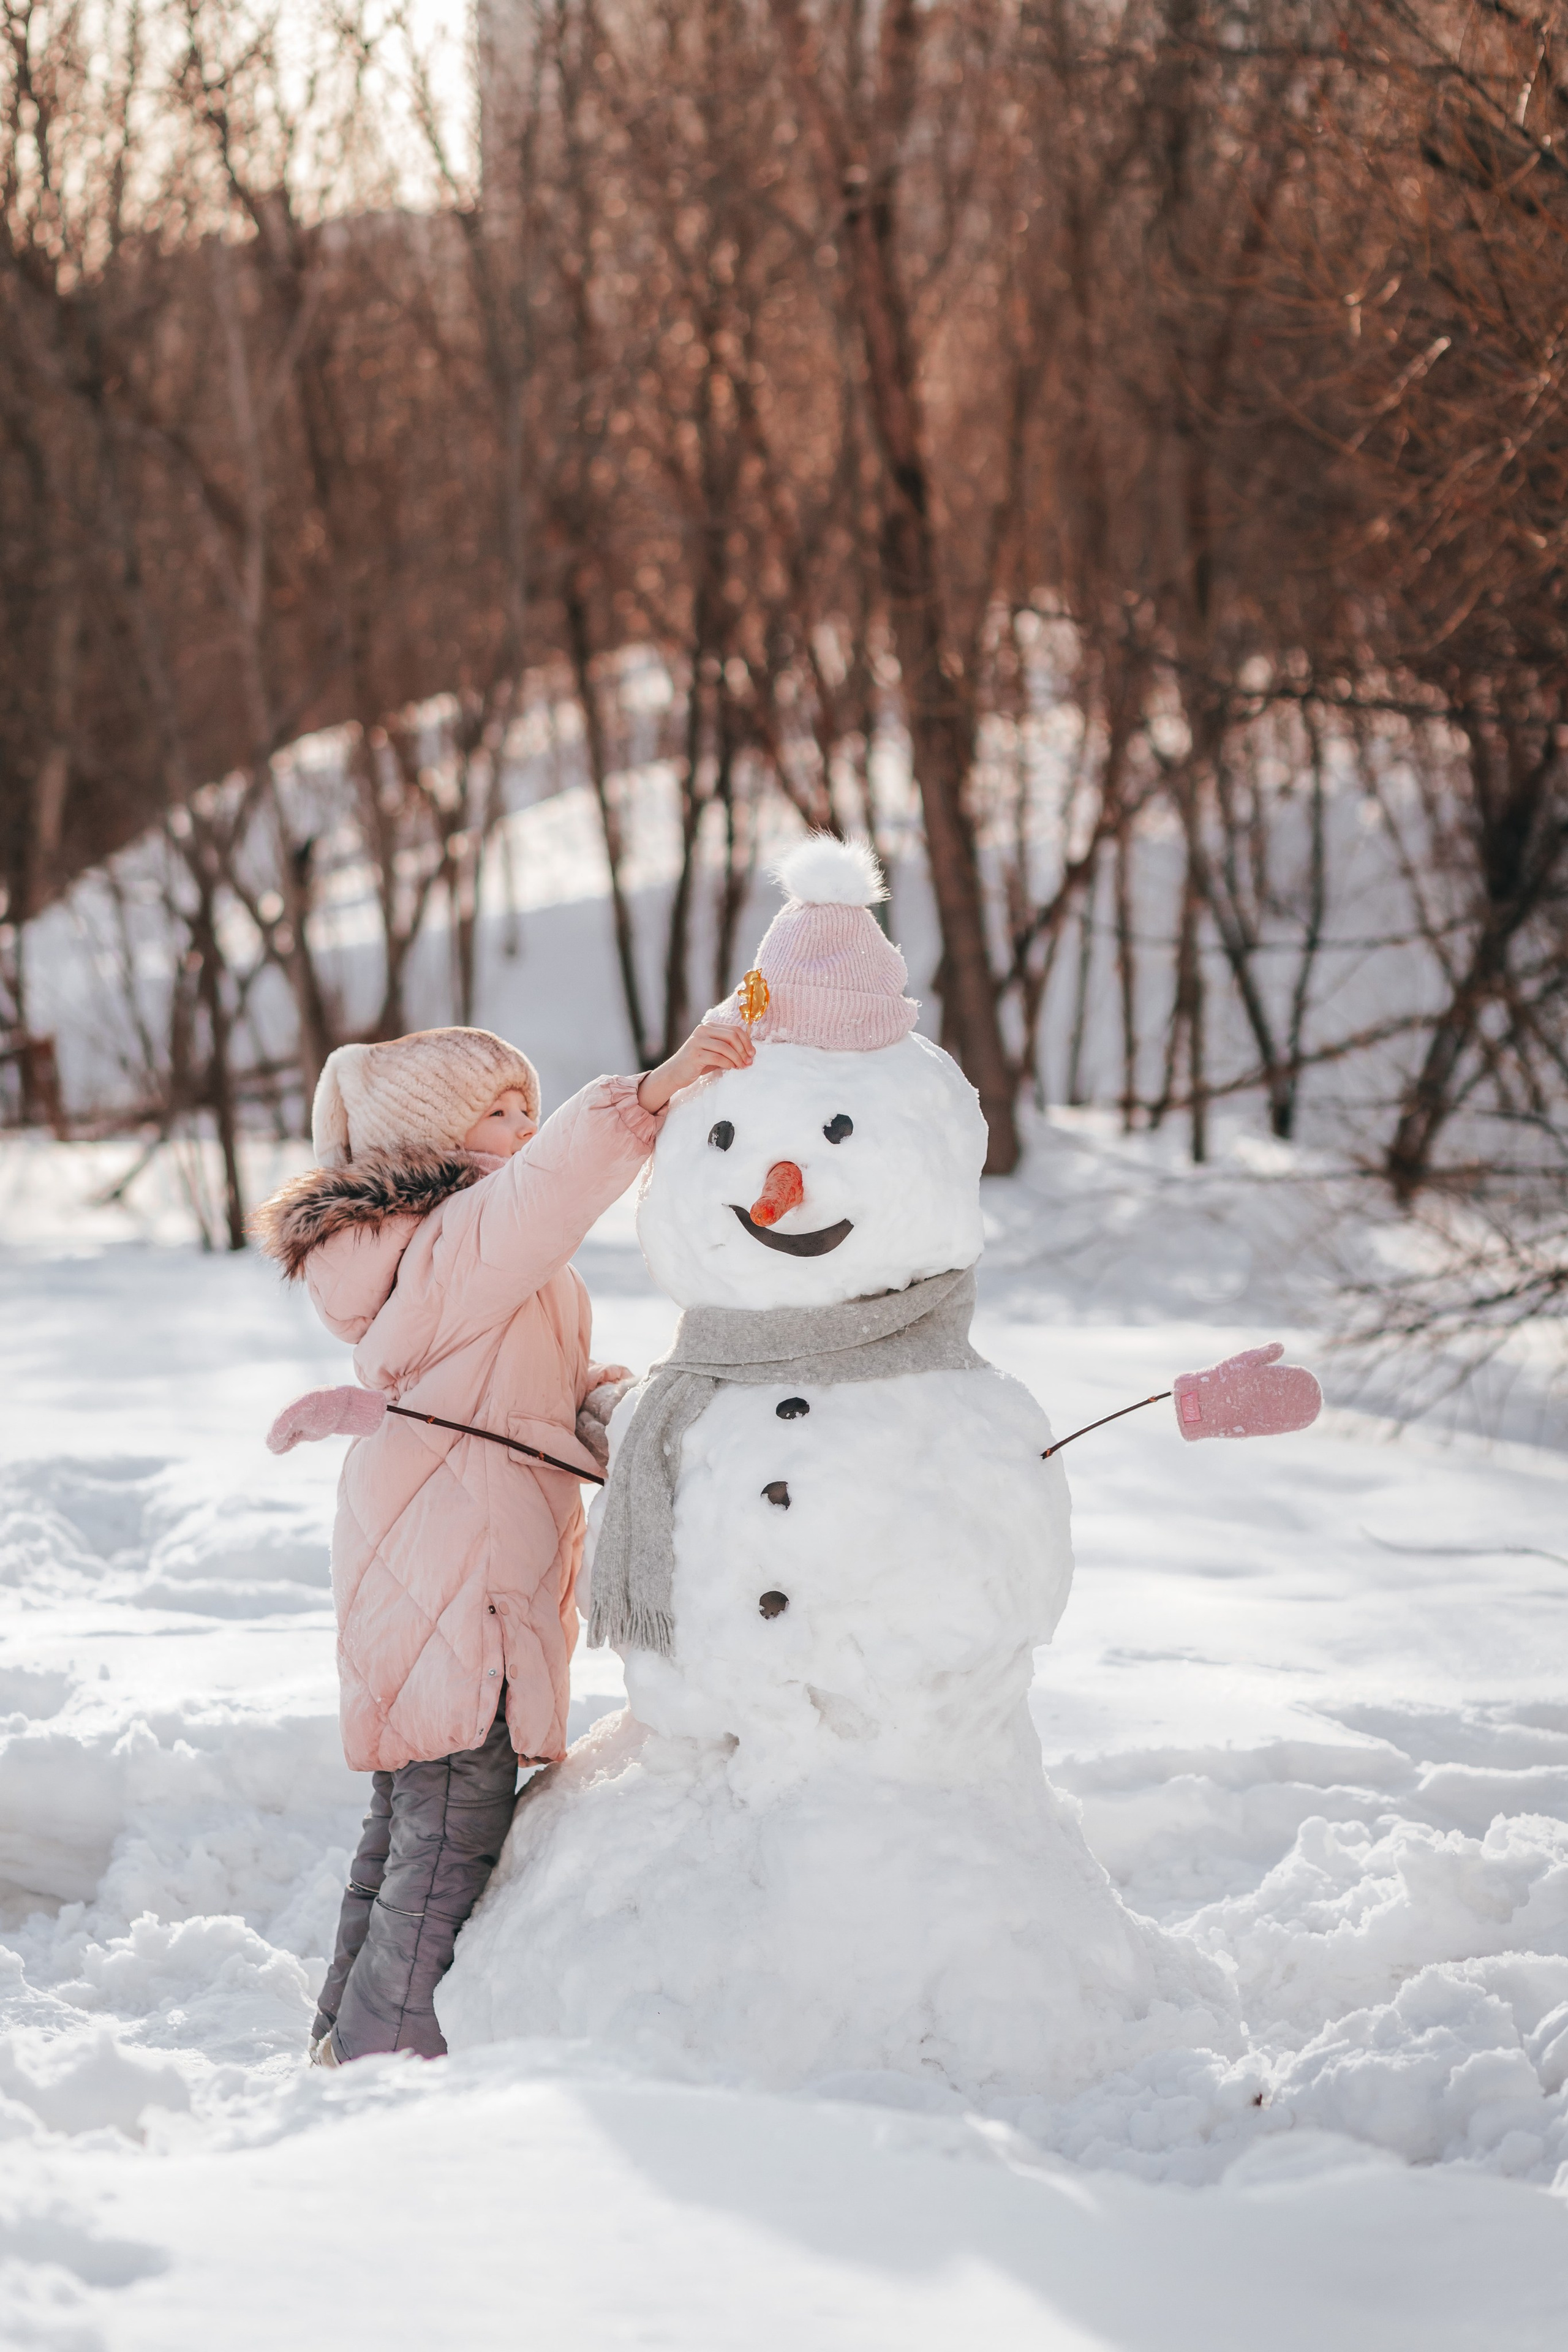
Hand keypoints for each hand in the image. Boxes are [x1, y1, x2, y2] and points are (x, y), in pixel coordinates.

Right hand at [636, 1020, 753, 1113]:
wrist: (675, 1073)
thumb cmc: (698, 1063)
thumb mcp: (714, 1052)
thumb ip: (728, 1047)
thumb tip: (750, 1052)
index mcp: (709, 1027)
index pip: (734, 1029)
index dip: (747, 1041)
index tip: (752, 1054)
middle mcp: (702, 1030)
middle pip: (731, 1036)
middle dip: (743, 1049)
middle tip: (749, 1061)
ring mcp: (697, 1041)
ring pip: (725, 1047)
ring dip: (737, 1058)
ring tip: (742, 1066)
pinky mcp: (695, 1054)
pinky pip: (717, 1058)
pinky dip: (728, 1063)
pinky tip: (731, 1068)